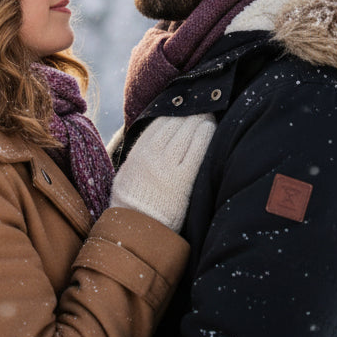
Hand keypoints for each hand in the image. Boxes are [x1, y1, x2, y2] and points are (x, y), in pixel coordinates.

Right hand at [109, 115, 215, 230]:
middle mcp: (152, 156)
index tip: (183, 108)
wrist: (137, 228)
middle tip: (201, 108)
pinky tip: (209, 129)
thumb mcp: (126, 174)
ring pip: (186, 134)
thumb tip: (150, 142)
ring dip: (198, 121)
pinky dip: (203, 137)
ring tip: (208, 115)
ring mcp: (168, 167)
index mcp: (138, 153)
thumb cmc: (132, 203)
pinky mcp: (182, 180)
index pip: (158, 124)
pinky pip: (196, 152)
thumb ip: (138, 156)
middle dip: (189, 114)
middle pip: (174, 126)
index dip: (173, 114)